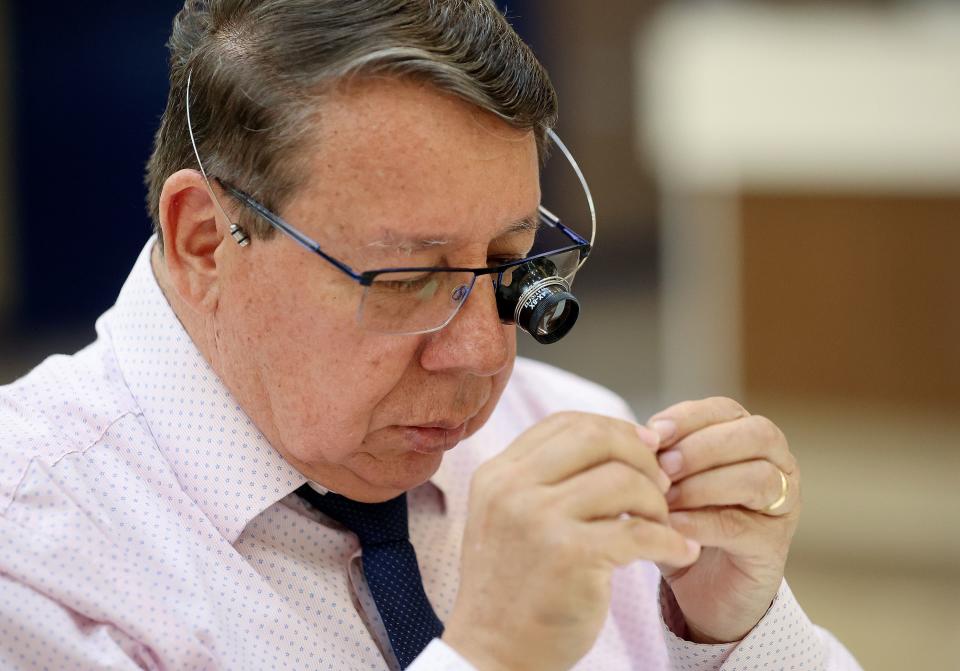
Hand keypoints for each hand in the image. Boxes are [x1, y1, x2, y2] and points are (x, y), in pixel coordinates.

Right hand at [443, 412, 700, 670]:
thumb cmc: (512, 586)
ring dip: (657, 502)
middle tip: (661, 484)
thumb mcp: (510, 517)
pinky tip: (679, 550)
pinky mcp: (569, 556)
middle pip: (596, 437)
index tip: (644, 450)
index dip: (614, 429)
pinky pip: (639, 530)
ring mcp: (538, 520)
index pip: (566, 422)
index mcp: (498, 474)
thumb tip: (623, 439)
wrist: (491, 654)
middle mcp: (512, 488)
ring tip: (663, 524)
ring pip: (623, 480)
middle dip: (640, 455)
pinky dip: (669, 540)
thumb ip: (548, 478)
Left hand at [648, 398, 800, 643]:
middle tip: (663, 467)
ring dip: (704, 485)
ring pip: (758, 477)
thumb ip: (661, 455)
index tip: (652, 432)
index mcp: (748, 437)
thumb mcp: (667, 480)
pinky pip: (741, 525)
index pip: (725, 410)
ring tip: (665, 499)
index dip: (689, 417)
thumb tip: (641, 437)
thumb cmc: (683, 519)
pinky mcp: (773, 546)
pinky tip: (672, 526)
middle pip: (756, 434)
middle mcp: (776, 464)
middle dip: (703, 447)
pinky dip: (701, 522)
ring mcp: (782, 504)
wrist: (701, 587)